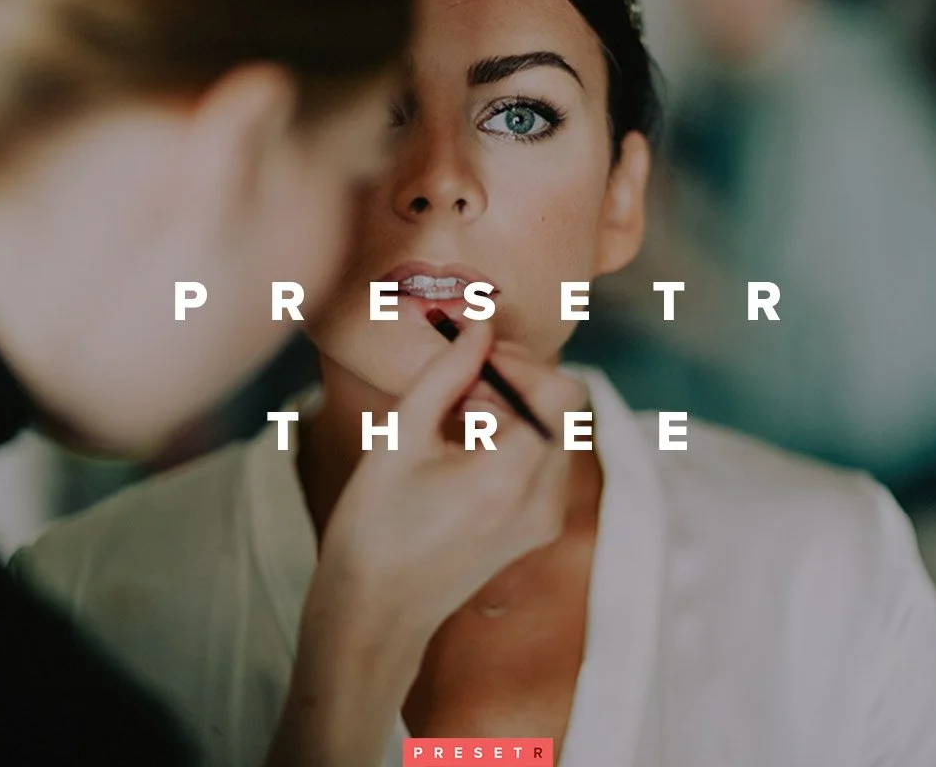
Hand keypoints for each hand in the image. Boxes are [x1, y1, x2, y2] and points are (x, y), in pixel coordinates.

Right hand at [315, 319, 585, 640]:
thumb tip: (480, 323)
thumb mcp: (399, 438)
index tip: (475, 360)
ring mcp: (547, 518)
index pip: (561, 392)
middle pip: (561, 408)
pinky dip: (514, 437)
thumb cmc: (374, 527)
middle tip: (456, 385)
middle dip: (513, 383)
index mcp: (508, 479)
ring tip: (453, 417)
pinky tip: (465, 445)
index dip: (521, 364)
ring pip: (555, 430)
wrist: (376, 611)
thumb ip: (446, 374)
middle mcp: (542, 501)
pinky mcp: (541, 527)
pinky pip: (546, 459)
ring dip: (513, 408)